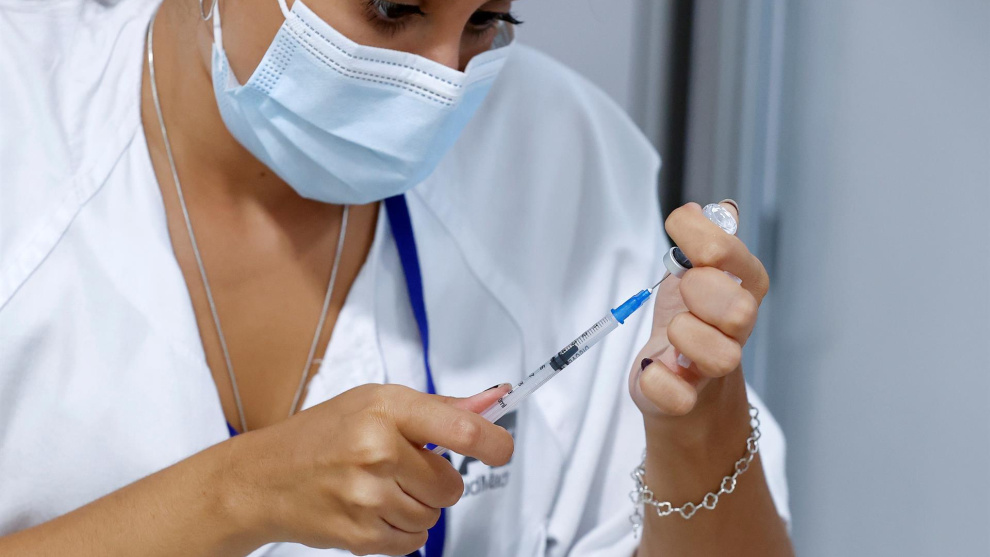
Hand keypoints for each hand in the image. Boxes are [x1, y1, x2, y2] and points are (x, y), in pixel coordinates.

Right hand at [223, 383, 513, 555]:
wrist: (264, 478)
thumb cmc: (322, 434)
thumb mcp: (377, 402)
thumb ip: (440, 408)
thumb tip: (493, 402)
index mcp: (385, 410)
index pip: (460, 430)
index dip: (493, 443)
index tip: (501, 449)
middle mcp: (377, 451)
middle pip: (450, 483)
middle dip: (438, 479)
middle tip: (406, 467)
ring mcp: (367, 496)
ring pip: (433, 514)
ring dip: (418, 505)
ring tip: (382, 486)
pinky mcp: (359, 535)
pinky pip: (412, 541)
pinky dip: (401, 529)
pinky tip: (374, 508)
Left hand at [629, 201, 768, 426]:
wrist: (674, 385)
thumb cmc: (686, 325)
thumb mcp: (693, 277)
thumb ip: (704, 244)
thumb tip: (715, 208)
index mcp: (740, 293)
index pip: (742, 262)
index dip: (708, 239)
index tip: (677, 225)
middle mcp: (734, 332)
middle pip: (741, 311)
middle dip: (704, 291)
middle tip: (684, 288)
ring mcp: (712, 369)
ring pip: (721, 356)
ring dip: (685, 335)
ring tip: (672, 333)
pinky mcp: (685, 400)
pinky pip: (678, 395)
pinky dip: (658, 379)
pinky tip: (654, 366)